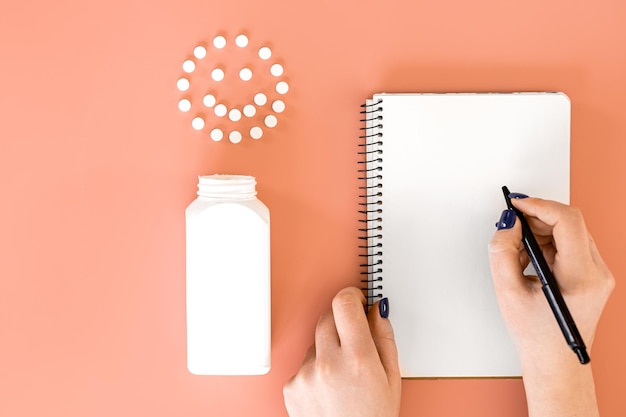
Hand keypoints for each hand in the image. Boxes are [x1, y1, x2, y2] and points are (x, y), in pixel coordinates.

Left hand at [283, 287, 400, 416]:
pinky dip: (315, 368)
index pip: (344, 304)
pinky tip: (328, 388)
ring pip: (315, 340)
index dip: (351, 296)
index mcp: (358, 358)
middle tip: (353, 339)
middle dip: (341, 320)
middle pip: (327, 316)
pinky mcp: (291, 385)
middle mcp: (328, 363)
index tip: (356, 299)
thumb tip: (377, 308)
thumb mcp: (392, 378)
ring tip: (342, 375)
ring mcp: (306, 374)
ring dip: (327, 347)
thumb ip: (384, 337)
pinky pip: (303, 362)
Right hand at [489, 196, 613, 416]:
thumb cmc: (536, 337)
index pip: (567, 221)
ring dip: (540, 233)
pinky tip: (529, 262)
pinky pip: (570, 246)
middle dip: (537, 219)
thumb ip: (502, 252)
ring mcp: (598, 274)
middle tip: (511, 227)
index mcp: (581, 277)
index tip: (516, 204)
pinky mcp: (592, 276)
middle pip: (570, 223)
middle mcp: (598, 273)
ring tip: (517, 254)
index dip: (539, 206)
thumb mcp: (508, 292)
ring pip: (570, 233)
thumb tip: (507, 225)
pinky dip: (546, 245)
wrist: (555, 364)